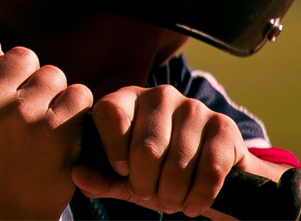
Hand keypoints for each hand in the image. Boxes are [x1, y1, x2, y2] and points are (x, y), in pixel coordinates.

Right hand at [0, 36, 94, 219]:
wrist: (11, 204)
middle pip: (23, 56)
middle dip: (28, 79)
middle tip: (21, 114)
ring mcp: (24, 116)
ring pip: (53, 74)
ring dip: (53, 95)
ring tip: (40, 125)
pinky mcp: (58, 129)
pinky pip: (78, 94)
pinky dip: (74, 110)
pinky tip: (60, 132)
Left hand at [72, 85, 246, 217]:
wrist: (207, 177)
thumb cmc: (155, 173)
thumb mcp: (123, 179)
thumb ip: (100, 178)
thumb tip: (77, 175)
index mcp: (127, 100)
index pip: (110, 112)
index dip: (113, 149)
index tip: (122, 172)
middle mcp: (160, 96)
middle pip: (146, 147)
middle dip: (146, 184)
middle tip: (150, 196)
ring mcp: (194, 107)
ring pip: (178, 162)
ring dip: (173, 194)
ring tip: (170, 201)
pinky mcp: (223, 126)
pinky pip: (209, 169)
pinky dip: (199, 196)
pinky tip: (192, 203)